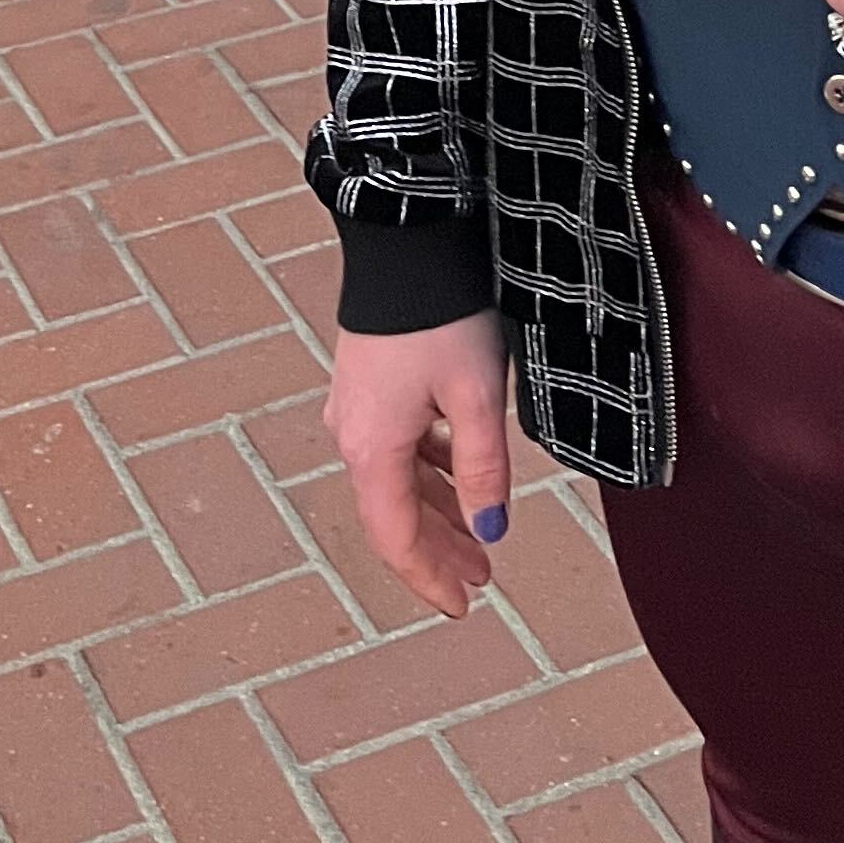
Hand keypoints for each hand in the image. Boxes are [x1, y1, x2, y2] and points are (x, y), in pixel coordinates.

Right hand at [324, 309, 510, 617]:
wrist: (407, 237)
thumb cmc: (442, 313)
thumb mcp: (476, 397)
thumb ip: (483, 469)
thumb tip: (490, 529)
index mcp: (372, 448)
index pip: (397, 539)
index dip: (430, 579)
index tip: (463, 605)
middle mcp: (352, 432)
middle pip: (395, 514)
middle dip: (439, 550)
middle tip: (478, 579)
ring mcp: (356, 404)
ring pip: (396, 480)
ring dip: (436, 511)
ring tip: (477, 534)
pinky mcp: (367, 379)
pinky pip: (395, 445)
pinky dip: (427, 470)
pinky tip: (454, 470)